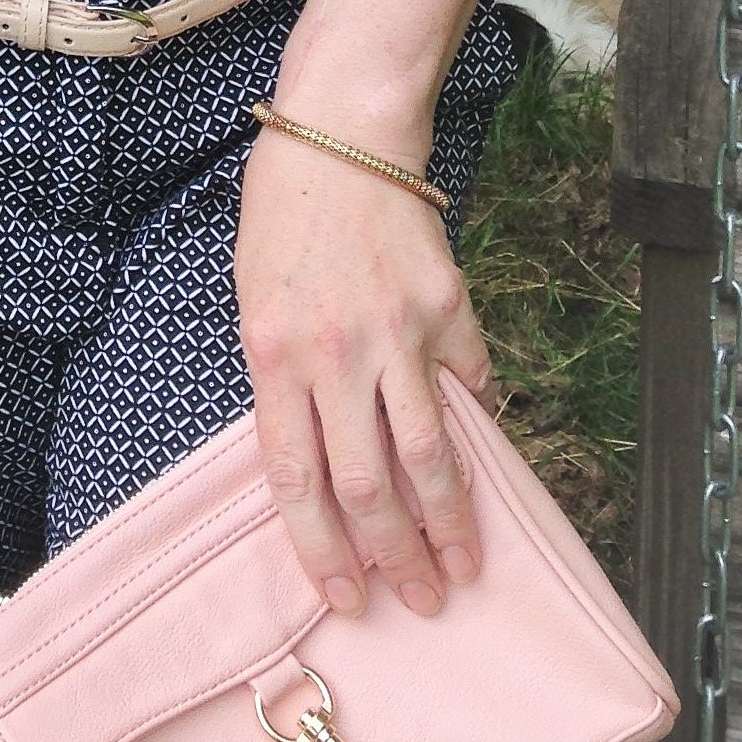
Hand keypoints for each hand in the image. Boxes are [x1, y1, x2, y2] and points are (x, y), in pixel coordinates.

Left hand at [235, 120, 497, 619]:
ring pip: (432, 454)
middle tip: (422, 602)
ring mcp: (399, 334)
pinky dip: (480, 431)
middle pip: (369, 484)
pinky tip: (484, 468)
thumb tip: (328, 463)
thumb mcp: (257, 305)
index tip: (349, 599)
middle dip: (396, 557)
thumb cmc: (283, 221)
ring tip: (465, 568)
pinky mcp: (449, 311)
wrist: (341, 139)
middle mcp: (338, 355)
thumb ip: (287, 383)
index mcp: (275, 356)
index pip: (296, 478)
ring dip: (451, 523)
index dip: (322, 549)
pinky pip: (472, 387)